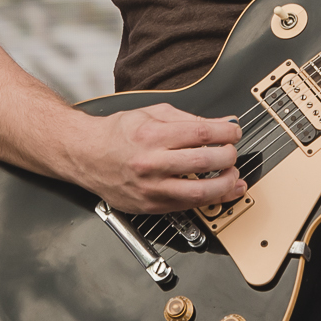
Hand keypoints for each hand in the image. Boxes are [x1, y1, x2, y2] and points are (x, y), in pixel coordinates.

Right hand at [69, 102, 245, 213]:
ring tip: (233, 175)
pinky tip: (222, 192)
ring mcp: (151, 188)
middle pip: (203, 161)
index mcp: (151, 134)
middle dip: (227, 156)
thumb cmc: (116, 134)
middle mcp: (151, 163)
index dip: (225, 132)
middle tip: (232, 152)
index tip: (234, 131)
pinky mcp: (151, 206)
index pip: (200, 132)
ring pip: (199, 192)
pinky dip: (210, 200)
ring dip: (225, 184)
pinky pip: (188, 206)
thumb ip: (188, 118)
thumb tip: (222, 123)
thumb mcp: (151, 113)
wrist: (86, 155)